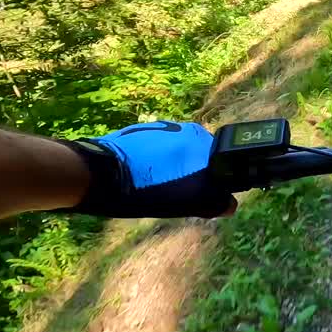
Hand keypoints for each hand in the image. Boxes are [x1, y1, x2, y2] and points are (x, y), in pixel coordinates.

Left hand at [61, 122, 235, 217]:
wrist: (100, 174)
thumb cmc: (151, 188)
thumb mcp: (190, 202)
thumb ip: (215, 201)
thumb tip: (230, 204)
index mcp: (201, 139)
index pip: (218, 161)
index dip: (213, 181)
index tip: (201, 197)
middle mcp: (183, 127)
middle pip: (197, 155)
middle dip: (192, 173)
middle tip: (179, 195)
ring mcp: (157, 127)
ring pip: (175, 152)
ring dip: (171, 167)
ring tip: (156, 187)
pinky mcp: (135, 131)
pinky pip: (154, 149)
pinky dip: (153, 162)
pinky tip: (141, 178)